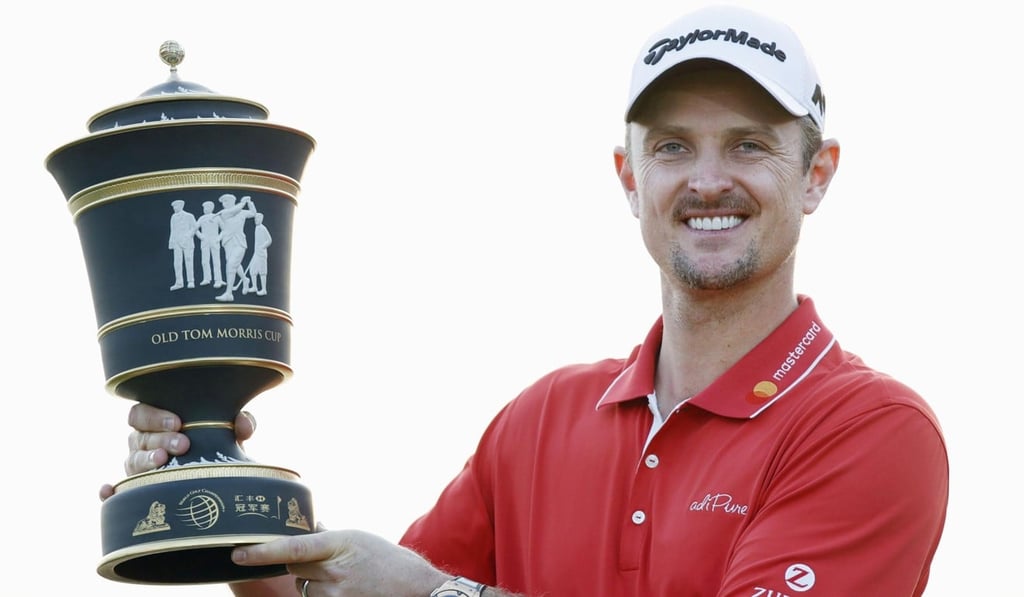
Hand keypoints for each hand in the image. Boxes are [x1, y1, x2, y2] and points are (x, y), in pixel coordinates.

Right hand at [98, 404, 256, 499]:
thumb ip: (238, 424)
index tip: (179, 422)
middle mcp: (142, 443)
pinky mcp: (136, 490)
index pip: (140, 413)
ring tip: (162, 462)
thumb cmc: (214, 446)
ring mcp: (136, 466)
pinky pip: (116, 492)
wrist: (216, 476)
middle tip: (182, 445)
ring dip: (146, 462)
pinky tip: (108, 492)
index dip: (155, 417)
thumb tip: (243, 422)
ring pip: (131, 461)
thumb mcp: (226, 434)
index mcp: (155, 423)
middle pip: (138, 437)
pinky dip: (110, 492)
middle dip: (159, 439)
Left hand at [231, 528, 447, 596]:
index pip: (291, 546)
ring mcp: (335, 594)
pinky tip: (346, 590)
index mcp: (338, 544)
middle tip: (326, 561)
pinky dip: (323, 595)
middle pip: (294, 566)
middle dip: (302, 562)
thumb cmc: (391, 561)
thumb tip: (309, 527)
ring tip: (344, 579)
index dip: (261, 551)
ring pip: (304, 586)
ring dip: (314, 582)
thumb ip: (329, 536)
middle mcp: (333, 570)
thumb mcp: (360, 538)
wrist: (416, 589)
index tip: (238, 553)